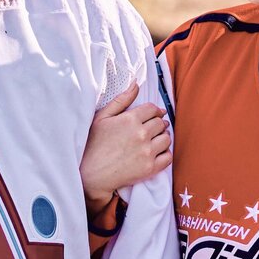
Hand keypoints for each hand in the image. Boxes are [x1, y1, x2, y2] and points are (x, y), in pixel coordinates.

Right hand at [80, 83, 170, 209]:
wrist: (90, 175)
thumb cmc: (93, 145)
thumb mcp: (102, 118)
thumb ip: (121, 100)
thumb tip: (136, 84)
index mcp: (130, 119)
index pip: (153, 109)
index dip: (153, 111)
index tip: (151, 115)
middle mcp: (141, 134)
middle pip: (161, 123)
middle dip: (158, 123)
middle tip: (151, 129)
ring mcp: (147, 152)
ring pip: (167, 138)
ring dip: (162, 137)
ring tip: (153, 140)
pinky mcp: (150, 168)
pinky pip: (168, 157)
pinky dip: (165, 154)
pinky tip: (155, 153)